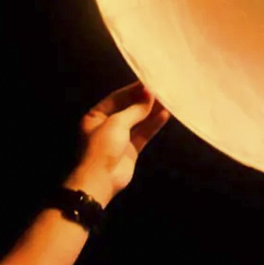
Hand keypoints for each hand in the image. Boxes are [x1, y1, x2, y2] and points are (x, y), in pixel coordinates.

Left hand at [65, 81, 170, 207]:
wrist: (101, 181)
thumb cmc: (103, 147)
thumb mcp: (117, 123)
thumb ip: (135, 109)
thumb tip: (150, 94)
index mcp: (95, 116)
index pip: (116, 98)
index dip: (133, 90)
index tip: (150, 83)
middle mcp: (107, 125)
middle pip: (128, 109)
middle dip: (144, 101)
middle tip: (161, 90)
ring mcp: (119, 138)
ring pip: (138, 121)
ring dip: (151, 112)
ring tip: (167, 100)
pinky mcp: (131, 149)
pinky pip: (143, 134)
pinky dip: (153, 125)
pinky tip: (165, 115)